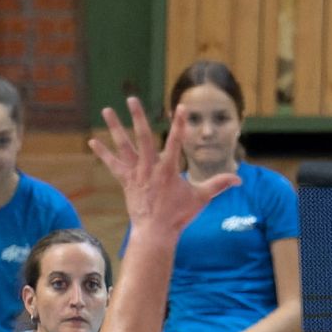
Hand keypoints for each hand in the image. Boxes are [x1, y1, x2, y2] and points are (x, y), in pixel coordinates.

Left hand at [88, 96, 240, 236]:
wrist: (155, 232)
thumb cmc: (179, 215)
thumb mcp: (201, 199)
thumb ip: (218, 185)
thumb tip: (239, 179)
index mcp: (168, 170)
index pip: (175, 142)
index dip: (178, 124)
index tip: (179, 108)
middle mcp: (149, 168)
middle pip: (143, 137)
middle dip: (138, 117)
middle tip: (132, 99)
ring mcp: (136, 173)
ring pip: (124, 146)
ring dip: (115, 128)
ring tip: (107, 110)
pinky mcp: (126, 181)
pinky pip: (113, 165)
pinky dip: (103, 153)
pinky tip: (93, 141)